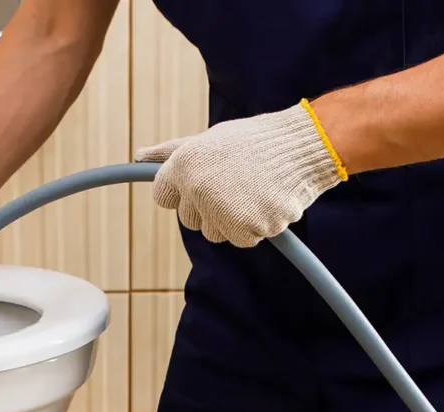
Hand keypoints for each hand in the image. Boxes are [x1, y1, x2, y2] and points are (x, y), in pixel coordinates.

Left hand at [135, 100, 346, 247]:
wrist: (304, 144)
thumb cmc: (255, 142)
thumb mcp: (208, 140)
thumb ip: (171, 153)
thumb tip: (139, 155)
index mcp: (184, 164)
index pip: (163, 197)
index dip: (184, 192)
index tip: (205, 181)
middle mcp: (197, 188)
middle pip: (189, 220)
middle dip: (209, 208)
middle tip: (237, 182)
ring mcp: (221, 210)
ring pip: (215, 234)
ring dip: (233, 220)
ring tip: (254, 190)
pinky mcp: (246, 228)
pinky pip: (242, 240)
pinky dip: (256, 227)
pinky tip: (267, 201)